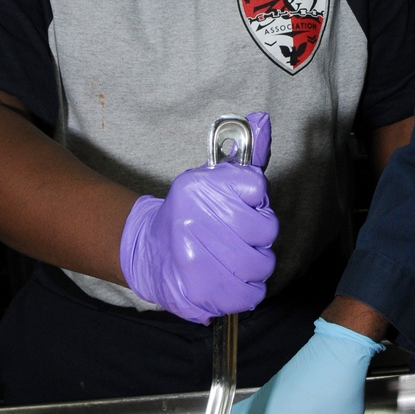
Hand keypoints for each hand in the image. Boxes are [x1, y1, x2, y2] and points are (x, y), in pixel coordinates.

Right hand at [119, 110, 277, 323]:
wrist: (148, 252)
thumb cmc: (190, 212)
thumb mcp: (212, 177)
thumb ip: (243, 156)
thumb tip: (263, 119)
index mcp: (198, 186)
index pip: (257, 185)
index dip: (256, 198)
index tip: (245, 202)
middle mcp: (195, 220)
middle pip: (266, 228)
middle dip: (260, 234)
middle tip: (242, 235)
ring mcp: (196, 259)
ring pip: (263, 263)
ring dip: (257, 263)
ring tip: (237, 258)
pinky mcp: (201, 292)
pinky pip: (252, 293)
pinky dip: (249, 288)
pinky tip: (234, 279)